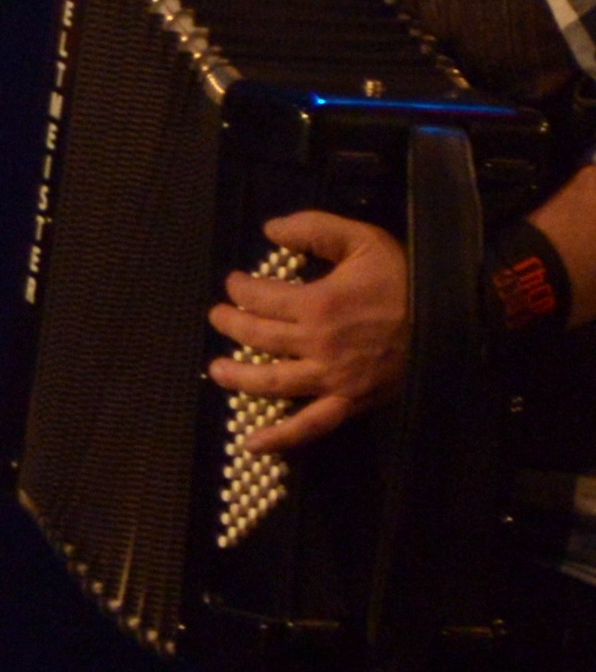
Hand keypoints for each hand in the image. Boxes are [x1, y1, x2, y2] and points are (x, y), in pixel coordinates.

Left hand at [211, 210, 410, 452]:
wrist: (454, 318)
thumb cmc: (406, 278)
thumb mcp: (362, 239)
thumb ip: (314, 228)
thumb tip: (269, 228)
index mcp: (317, 304)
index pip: (259, 298)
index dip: (239, 288)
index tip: (234, 284)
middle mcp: (318, 345)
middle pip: (258, 337)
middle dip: (231, 324)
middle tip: (218, 316)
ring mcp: (332, 378)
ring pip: (272, 382)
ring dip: (238, 377)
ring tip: (216, 369)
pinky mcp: (350, 402)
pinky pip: (311, 425)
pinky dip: (281, 437)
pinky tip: (251, 443)